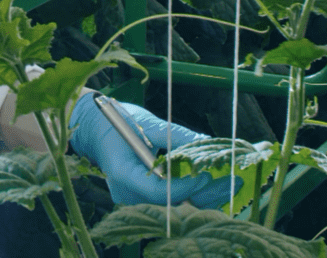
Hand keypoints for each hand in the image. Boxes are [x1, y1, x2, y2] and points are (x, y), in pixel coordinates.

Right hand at [68, 95, 234, 208]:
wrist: (93, 128)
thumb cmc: (115, 121)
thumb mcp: (145, 122)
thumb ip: (175, 135)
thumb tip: (207, 141)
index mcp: (122, 173)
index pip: (158, 191)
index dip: (185, 186)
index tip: (208, 174)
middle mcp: (127, 193)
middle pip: (170, 204)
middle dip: (204, 194)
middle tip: (233, 182)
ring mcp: (133, 198)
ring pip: (173, 205)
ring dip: (202, 195)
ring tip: (230, 183)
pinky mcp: (140, 197)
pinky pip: (169, 200)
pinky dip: (191, 192)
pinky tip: (213, 184)